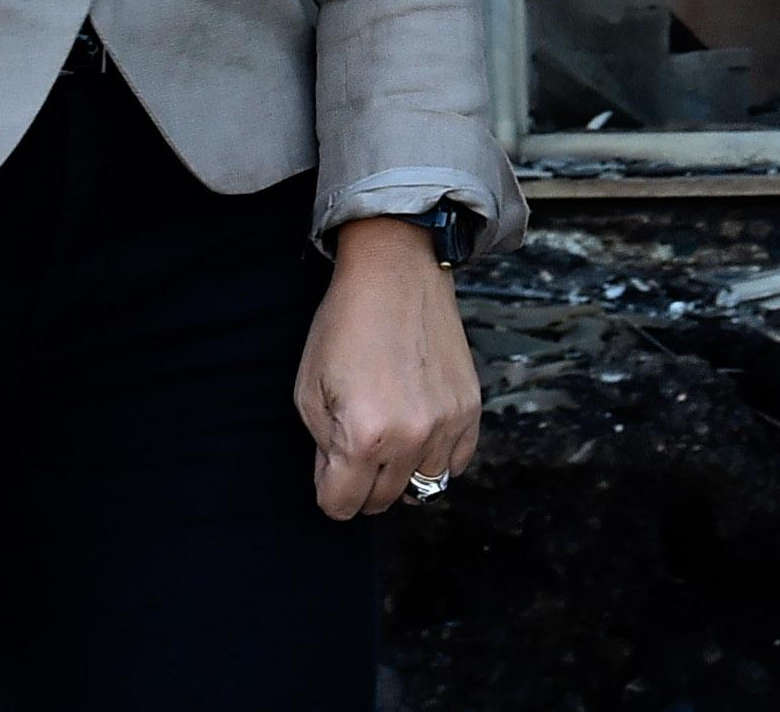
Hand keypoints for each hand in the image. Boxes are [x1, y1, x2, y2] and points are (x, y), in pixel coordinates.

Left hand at [293, 215, 479, 519]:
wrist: (395, 273)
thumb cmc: (344, 326)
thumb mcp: (309, 391)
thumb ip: (323, 449)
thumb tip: (339, 479)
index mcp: (363, 436)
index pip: (341, 506)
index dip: (328, 490)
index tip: (328, 467)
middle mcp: (411, 438)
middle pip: (381, 500)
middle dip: (361, 481)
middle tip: (354, 443)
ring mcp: (446, 424)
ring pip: (422, 488)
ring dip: (400, 471)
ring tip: (388, 434)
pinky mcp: (470, 409)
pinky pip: (456, 463)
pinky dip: (435, 457)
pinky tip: (418, 429)